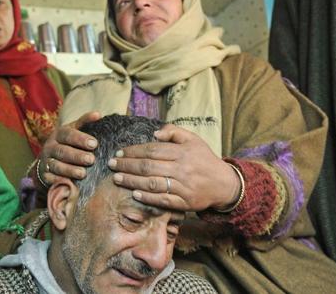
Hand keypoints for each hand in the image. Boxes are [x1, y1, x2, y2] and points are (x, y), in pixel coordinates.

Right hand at [39, 112, 100, 184]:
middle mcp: (50, 147)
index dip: (80, 139)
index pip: (68, 134)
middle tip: (91, 159)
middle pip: (62, 151)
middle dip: (77, 156)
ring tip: (83, 173)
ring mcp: (46, 161)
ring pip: (56, 166)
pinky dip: (59, 181)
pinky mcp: (44, 175)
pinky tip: (70, 184)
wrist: (47, 160)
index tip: (94, 144)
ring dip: (70, 170)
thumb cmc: (67, 144)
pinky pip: (51, 179)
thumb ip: (85, 123)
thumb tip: (98, 114)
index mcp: (58, 134)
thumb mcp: (74, 131)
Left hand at [109, 124, 240, 211]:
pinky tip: (134, 194)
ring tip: (116, 178)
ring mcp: (183, 187)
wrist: (224, 184)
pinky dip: (148, 198)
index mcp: (182, 152)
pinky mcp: (185, 203)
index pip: (152, 150)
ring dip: (132, 182)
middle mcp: (182, 169)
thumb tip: (155, 133)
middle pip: (148, 167)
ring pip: (153, 184)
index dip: (133, 151)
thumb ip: (174, 132)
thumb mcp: (193, 139)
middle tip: (111, 165)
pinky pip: (163, 201)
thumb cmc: (204, 159)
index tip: (119, 152)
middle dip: (126, 166)